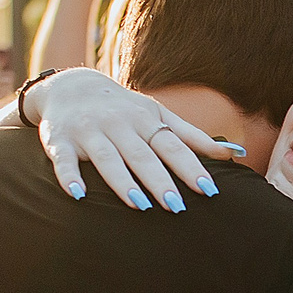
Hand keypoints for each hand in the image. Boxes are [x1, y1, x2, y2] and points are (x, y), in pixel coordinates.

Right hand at [28, 68, 245, 209]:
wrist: (70, 86)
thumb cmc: (124, 109)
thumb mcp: (158, 116)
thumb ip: (194, 137)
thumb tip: (235, 153)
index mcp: (145, 120)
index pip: (172, 146)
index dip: (190, 168)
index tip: (208, 190)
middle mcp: (118, 124)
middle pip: (141, 155)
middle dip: (159, 180)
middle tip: (176, 207)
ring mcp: (88, 131)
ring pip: (107, 158)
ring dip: (122, 182)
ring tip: (138, 205)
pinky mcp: (58, 140)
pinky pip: (62, 161)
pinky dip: (69, 177)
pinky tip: (78, 196)